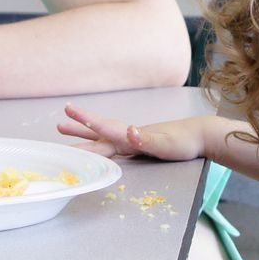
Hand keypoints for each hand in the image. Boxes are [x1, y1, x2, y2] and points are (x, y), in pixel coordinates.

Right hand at [58, 105, 207, 161]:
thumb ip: (147, 138)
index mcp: (132, 135)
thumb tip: (130, 131)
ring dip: (84, 134)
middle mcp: (129, 135)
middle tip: (57, 126)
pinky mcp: (138, 145)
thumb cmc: (185, 141)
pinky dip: (98, 144)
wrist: (201, 136)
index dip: (87, 122)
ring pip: (102, 138)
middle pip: (98, 134)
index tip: (69, 113)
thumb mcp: (167, 144)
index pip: (105, 128)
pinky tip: (95, 146)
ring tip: (63, 129)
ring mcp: (132, 140)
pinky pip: (111, 146)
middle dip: (78, 130)